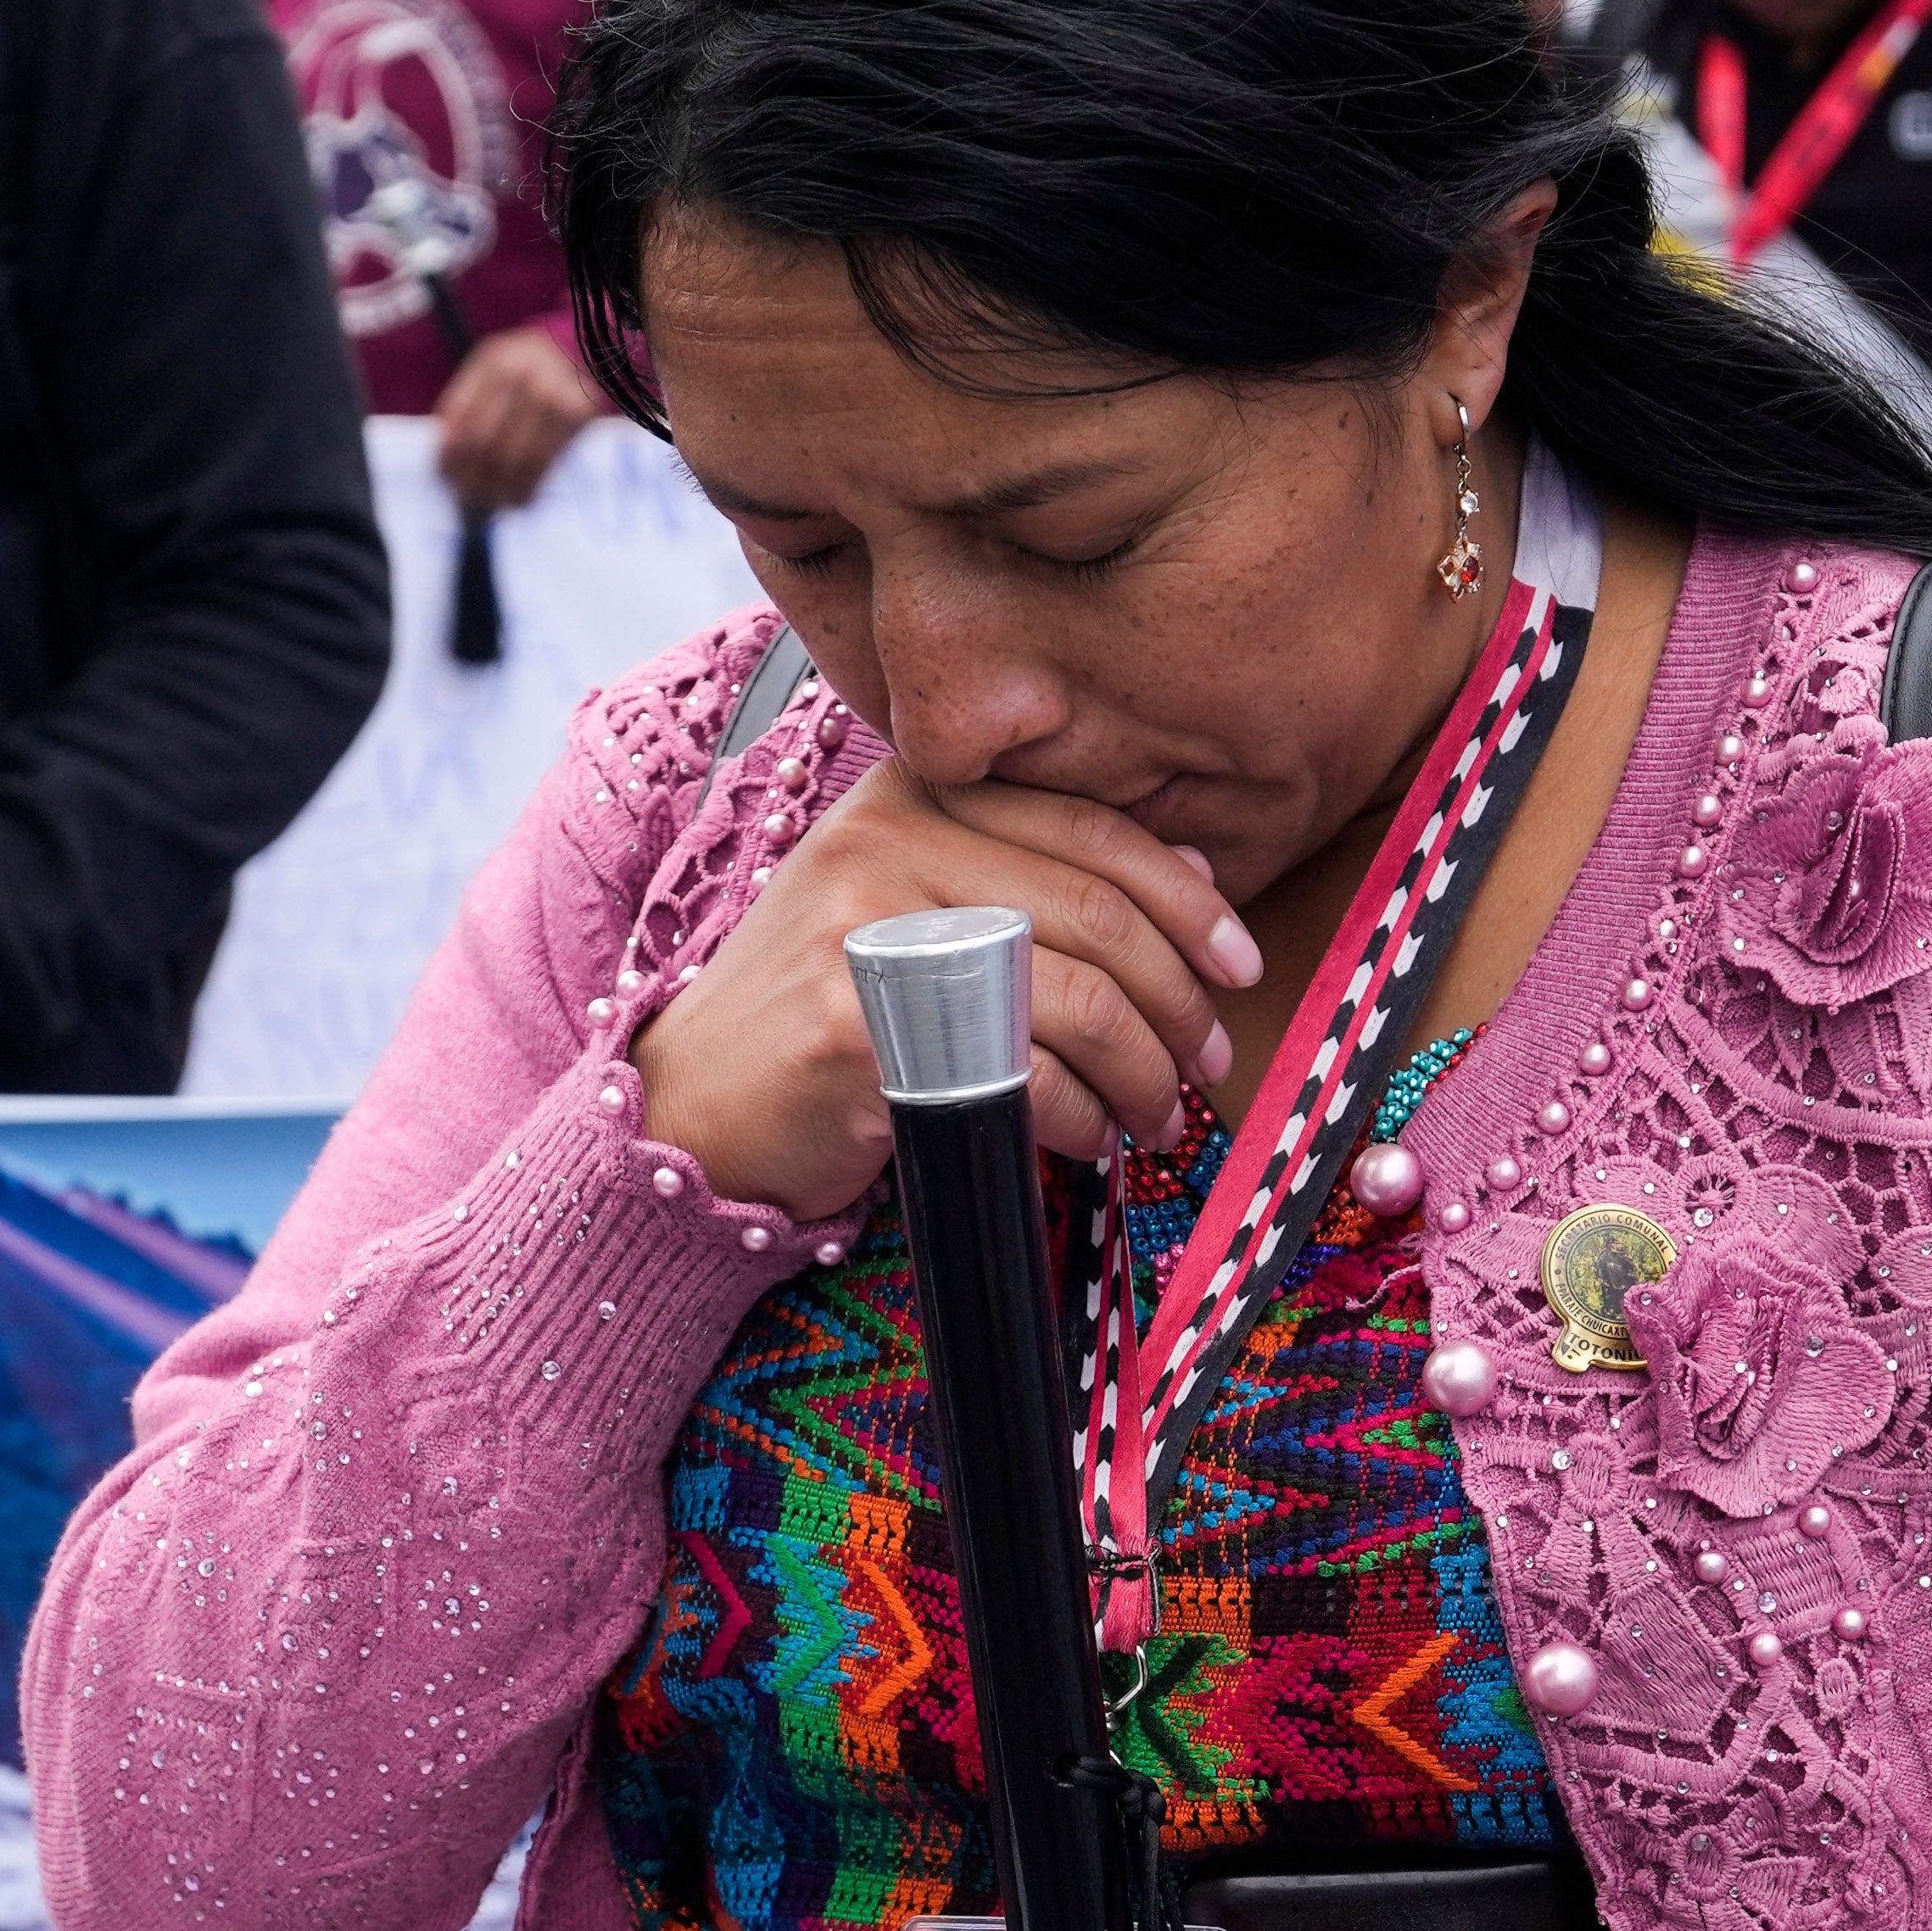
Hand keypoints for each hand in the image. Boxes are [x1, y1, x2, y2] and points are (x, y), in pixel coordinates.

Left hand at [430, 321, 606, 517]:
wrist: (578, 352)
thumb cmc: (520, 372)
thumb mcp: (487, 374)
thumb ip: (462, 409)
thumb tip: (445, 464)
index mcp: (494, 364)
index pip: (463, 428)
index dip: (451, 462)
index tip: (448, 482)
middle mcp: (523, 376)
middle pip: (487, 447)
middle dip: (473, 482)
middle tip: (469, 499)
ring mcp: (553, 395)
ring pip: (516, 463)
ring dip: (500, 493)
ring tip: (493, 504)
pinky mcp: (577, 414)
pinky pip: (544, 466)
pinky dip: (527, 491)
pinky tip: (518, 500)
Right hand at [627, 747, 1255, 1216]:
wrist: (694, 1102)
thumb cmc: (825, 1009)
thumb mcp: (917, 906)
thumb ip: (1032, 873)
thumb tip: (1191, 865)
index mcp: (913, 791)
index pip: (1090, 827)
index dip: (1187, 898)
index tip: (1237, 963)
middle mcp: (886, 838)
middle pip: (1097, 914)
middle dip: (1178, 998)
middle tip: (1207, 1057)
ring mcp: (866, 927)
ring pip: (1072, 996)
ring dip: (1141, 1070)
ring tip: (1154, 1114)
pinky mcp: (858, 1024)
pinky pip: (1017, 1074)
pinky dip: (1076, 1117)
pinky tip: (1088, 1138)